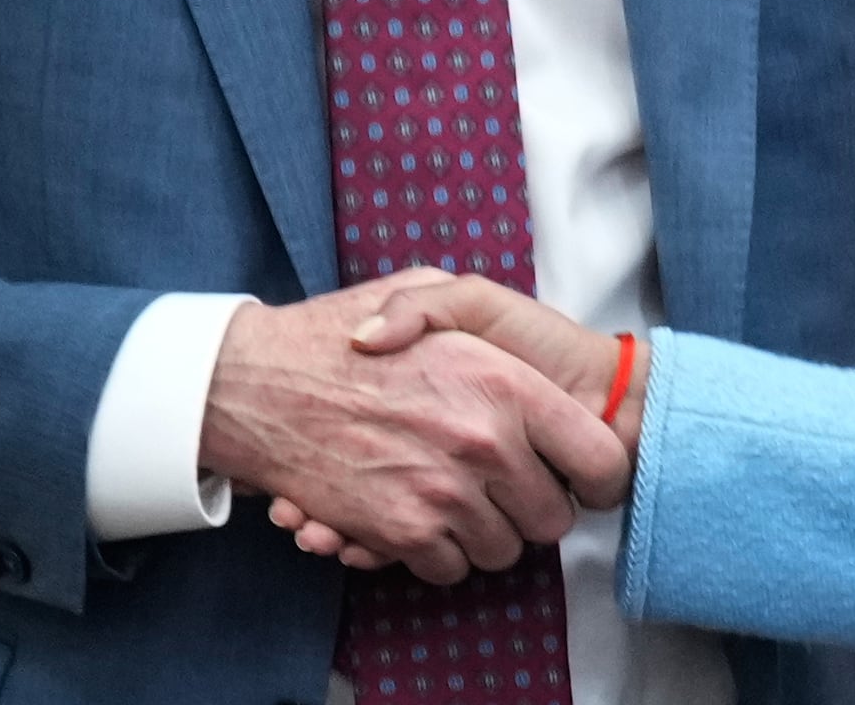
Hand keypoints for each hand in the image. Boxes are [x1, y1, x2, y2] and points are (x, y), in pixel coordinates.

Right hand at [200, 283, 627, 585]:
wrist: (256, 381)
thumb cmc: (342, 332)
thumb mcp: (427, 285)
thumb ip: (488, 318)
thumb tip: (518, 361)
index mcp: (506, 383)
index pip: (598, 461)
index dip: (594, 475)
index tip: (575, 473)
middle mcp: (484, 442)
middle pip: (551, 520)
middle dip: (531, 509)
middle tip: (505, 487)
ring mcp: (443, 493)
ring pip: (501, 551)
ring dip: (483, 533)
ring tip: (456, 497)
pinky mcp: (401, 532)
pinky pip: (448, 568)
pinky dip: (436, 553)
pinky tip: (419, 516)